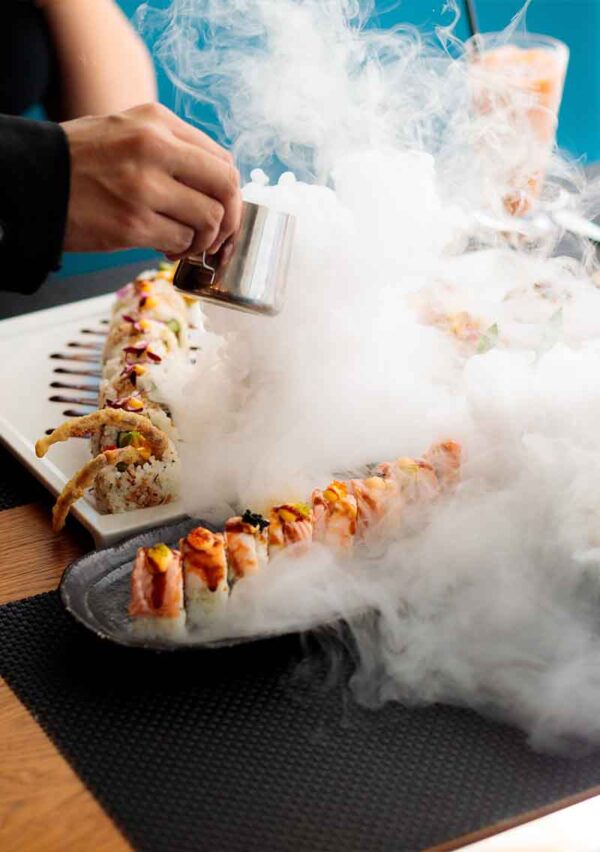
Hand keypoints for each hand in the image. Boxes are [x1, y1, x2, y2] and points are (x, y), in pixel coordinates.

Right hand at [61, 103, 241, 257]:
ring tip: (184, 242)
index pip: (223, 160)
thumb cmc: (83, 161)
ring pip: (209, 219)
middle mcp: (155, 148)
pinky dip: (180, 250)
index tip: (225, 210)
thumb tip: (221, 184)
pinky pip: (181, 240)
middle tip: (218, 236)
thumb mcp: (129, 131)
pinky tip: (165, 248)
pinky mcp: (132, 223)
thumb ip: (174, 148)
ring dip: (203, 239)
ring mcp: (144, 187)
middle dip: (231, 219)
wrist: (36, 181)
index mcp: (158, 122)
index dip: (232, 193)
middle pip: (225, 187)